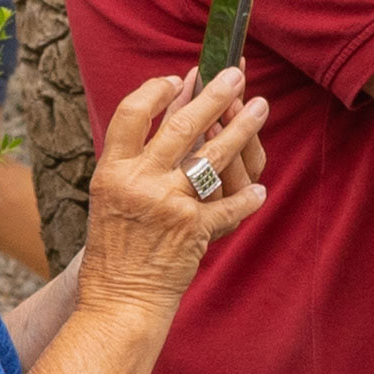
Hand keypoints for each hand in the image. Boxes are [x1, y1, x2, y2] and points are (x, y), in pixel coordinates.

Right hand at [80, 62, 268, 307]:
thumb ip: (138, 157)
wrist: (120, 300)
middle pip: (181, 126)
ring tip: (261, 107)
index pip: (132, 114)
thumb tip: (171, 108)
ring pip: (213, 156)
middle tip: (235, 74)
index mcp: (112, 172)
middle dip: (213, 95)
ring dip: (242, 129)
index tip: (179, 78)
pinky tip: (261, 191)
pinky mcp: (193, 230)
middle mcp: (140, 183)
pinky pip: (229, 205)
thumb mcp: (112, 197)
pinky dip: (248, 199)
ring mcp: (169, 205)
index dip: (156, 90)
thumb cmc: (115, 247)